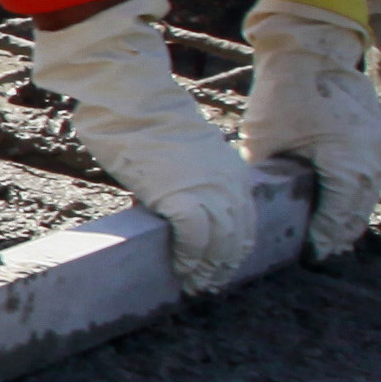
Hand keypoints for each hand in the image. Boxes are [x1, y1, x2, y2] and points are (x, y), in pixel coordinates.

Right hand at [19, 0, 268, 290]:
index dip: (235, 246)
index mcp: (231, 169)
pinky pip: (196, 239)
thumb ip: (187, 175)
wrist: (134, 97)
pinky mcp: (183, 196)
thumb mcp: (181, 149)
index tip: (222, 264)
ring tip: (195, 283)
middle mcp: (228, 181)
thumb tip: (174, 195)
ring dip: (208, 268)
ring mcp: (209, 189)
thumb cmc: (144, 117)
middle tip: (209, 283)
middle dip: (225, 264)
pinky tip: (181, 270)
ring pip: (222, 243)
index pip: (246, 219)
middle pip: (239, 235)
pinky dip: (190, 259)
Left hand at [236, 0, 380, 261]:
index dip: (322, 239)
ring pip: (367, 198)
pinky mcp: (377, 137)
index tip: (306, 254)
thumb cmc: (287, 90)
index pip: (338, 217)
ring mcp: (379, 148)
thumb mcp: (264, 138)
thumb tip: (251, 207)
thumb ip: (265, 176)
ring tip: (323, 234)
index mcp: (346, 163)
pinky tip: (333, 203)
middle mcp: (371, 159)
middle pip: (358, 214)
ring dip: (347, 216)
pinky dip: (353, 195)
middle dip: (336, 234)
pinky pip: (369, 178)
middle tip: (314, 252)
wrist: (314, 45)